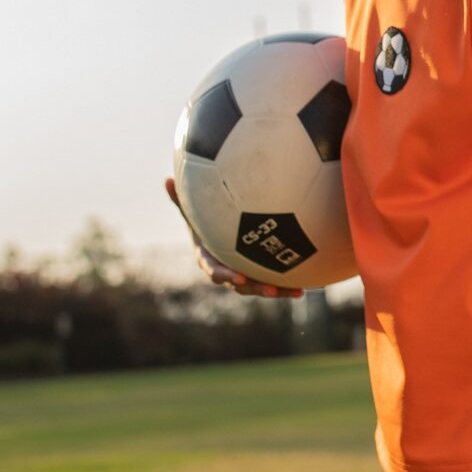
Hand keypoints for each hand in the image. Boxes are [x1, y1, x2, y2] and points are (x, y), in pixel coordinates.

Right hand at [165, 178, 303, 298]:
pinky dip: (288, 286)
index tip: (238, 277)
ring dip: (278, 291)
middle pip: (241, 286)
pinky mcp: (260, 277)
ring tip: (296, 292)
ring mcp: (245, 277)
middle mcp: (228, 272)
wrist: (216, 238)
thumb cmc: (204, 224)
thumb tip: (166, 179)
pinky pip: (274, 283)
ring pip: (261, 288)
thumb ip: (181, 201)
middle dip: (256, 289)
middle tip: (270, 290)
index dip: (225, 275)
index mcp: (210, 260)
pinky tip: (305, 287)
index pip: (215, 270)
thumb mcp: (191, 213)